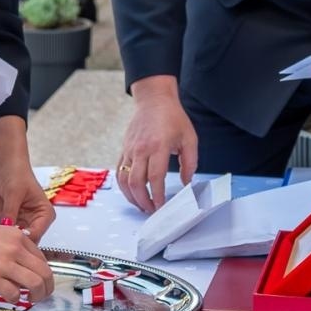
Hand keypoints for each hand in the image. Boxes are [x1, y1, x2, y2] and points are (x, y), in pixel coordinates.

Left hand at [0, 115, 54, 239]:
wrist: (7, 167)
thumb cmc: (17, 174)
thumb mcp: (14, 193)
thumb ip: (11, 212)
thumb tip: (7, 228)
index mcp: (45, 214)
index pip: (36, 234)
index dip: (23, 241)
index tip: (8, 244)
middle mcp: (37, 221)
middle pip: (28, 241)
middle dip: (14, 243)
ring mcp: (25, 223)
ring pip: (17, 241)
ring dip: (6, 241)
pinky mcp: (13, 223)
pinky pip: (7, 234)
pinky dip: (0, 236)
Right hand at [0, 209, 53, 303]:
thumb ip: (11, 246)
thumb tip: (21, 266)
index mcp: (16, 236)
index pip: (41, 258)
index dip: (43, 273)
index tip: (41, 280)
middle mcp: (14, 248)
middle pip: (44, 272)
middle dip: (47, 287)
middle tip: (42, 294)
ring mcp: (3, 263)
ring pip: (35, 284)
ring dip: (37, 296)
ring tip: (31, 299)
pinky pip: (14, 294)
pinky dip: (15, 300)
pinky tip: (11, 299)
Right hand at [117, 76, 197, 213]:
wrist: (154, 100)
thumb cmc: (173, 118)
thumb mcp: (189, 139)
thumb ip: (190, 163)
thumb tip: (187, 184)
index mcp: (158, 146)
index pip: (155, 177)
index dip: (157, 196)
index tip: (162, 207)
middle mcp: (141, 149)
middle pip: (136, 182)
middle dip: (143, 201)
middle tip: (152, 211)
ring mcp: (129, 150)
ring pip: (124, 179)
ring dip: (131, 196)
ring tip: (141, 205)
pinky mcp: (124, 149)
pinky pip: (119, 171)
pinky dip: (124, 186)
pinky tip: (132, 193)